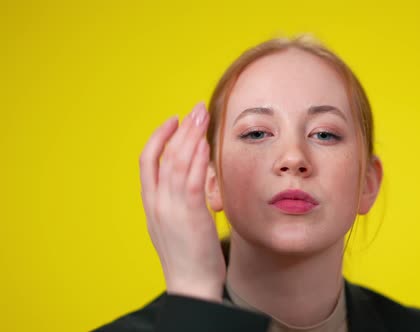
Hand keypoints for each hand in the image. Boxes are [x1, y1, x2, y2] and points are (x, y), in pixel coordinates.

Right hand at [139, 102, 224, 301]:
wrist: (191, 285)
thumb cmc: (189, 255)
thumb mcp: (177, 223)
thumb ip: (181, 199)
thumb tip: (197, 175)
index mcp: (151, 203)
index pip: (148, 161)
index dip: (159, 137)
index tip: (174, 120)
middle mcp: (157, 202)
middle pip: (163, 155)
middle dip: (180, 129)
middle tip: (195, 109)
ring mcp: (170, 208)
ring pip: (176, 162)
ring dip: (190, 136)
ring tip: (202, 115)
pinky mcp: (189, 215)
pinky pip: (190, 179)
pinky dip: (196, 158)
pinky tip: (205, 143)